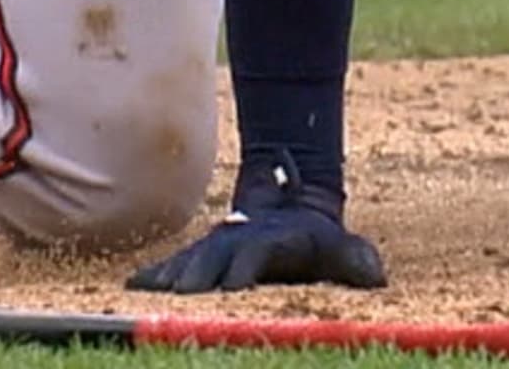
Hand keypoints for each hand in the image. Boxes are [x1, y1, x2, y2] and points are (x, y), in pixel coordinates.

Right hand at [127, 164, 383, 294]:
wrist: (288, 206)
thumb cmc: (318, 241)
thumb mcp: (341, 248)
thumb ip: (356, 260)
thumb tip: (376, 275)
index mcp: (273, 242)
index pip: (256, 256)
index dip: (245, 270)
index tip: (231, 289)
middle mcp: (239, 242)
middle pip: (214, 259)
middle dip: (198, 279)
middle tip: (180, 301)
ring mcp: (215, 245)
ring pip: (188, 260)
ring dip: (169, 279)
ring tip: (145, 299)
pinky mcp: (198, 255)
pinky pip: (172, 264)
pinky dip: (152, 275)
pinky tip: (131, 291)